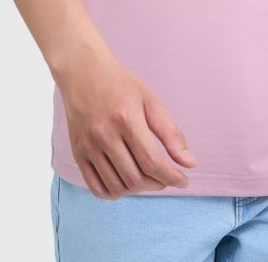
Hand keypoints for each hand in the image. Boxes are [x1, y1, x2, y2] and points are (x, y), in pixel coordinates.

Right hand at [55, 44, 197, 199]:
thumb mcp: (151, 101)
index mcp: (126, 119)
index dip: (171, 177)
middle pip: (135, 178)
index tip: (183, 180)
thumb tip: (189, 163)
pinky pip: (96, 188)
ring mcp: (88, 146)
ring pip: (117, 187)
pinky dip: (115, 193)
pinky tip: (127, 184)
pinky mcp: (77, 154)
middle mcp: (104, 135)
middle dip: (157, 184)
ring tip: (149, 180)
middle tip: (167, 178)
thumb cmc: (121, 85)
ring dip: (138, 190)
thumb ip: (170, 133)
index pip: (152, 162)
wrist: (84, 73)